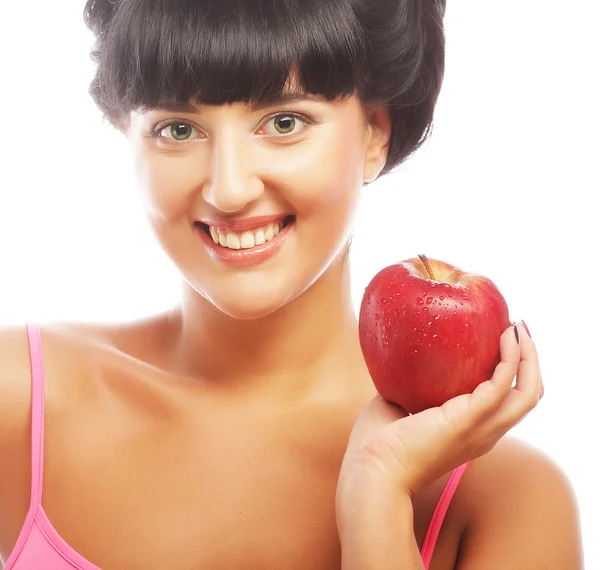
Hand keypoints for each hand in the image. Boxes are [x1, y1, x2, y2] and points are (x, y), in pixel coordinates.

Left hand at [338, 322, 542, 499]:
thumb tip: (400, 362)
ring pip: (526, 392)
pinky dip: (510, 359)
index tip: (505, 341)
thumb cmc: (376, 446)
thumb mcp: (397, 407)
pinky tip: (505, 337)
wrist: (370, 471)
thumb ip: (406, 388)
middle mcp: (484, 434)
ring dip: (528, 357)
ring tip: (517, 327)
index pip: (508, 404)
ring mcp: (480, 429)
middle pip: (527, 397)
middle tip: (518, 328)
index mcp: (470, 433)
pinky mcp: (468, 420)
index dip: (514, 374)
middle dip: (530, 361)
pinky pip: (501, 385)